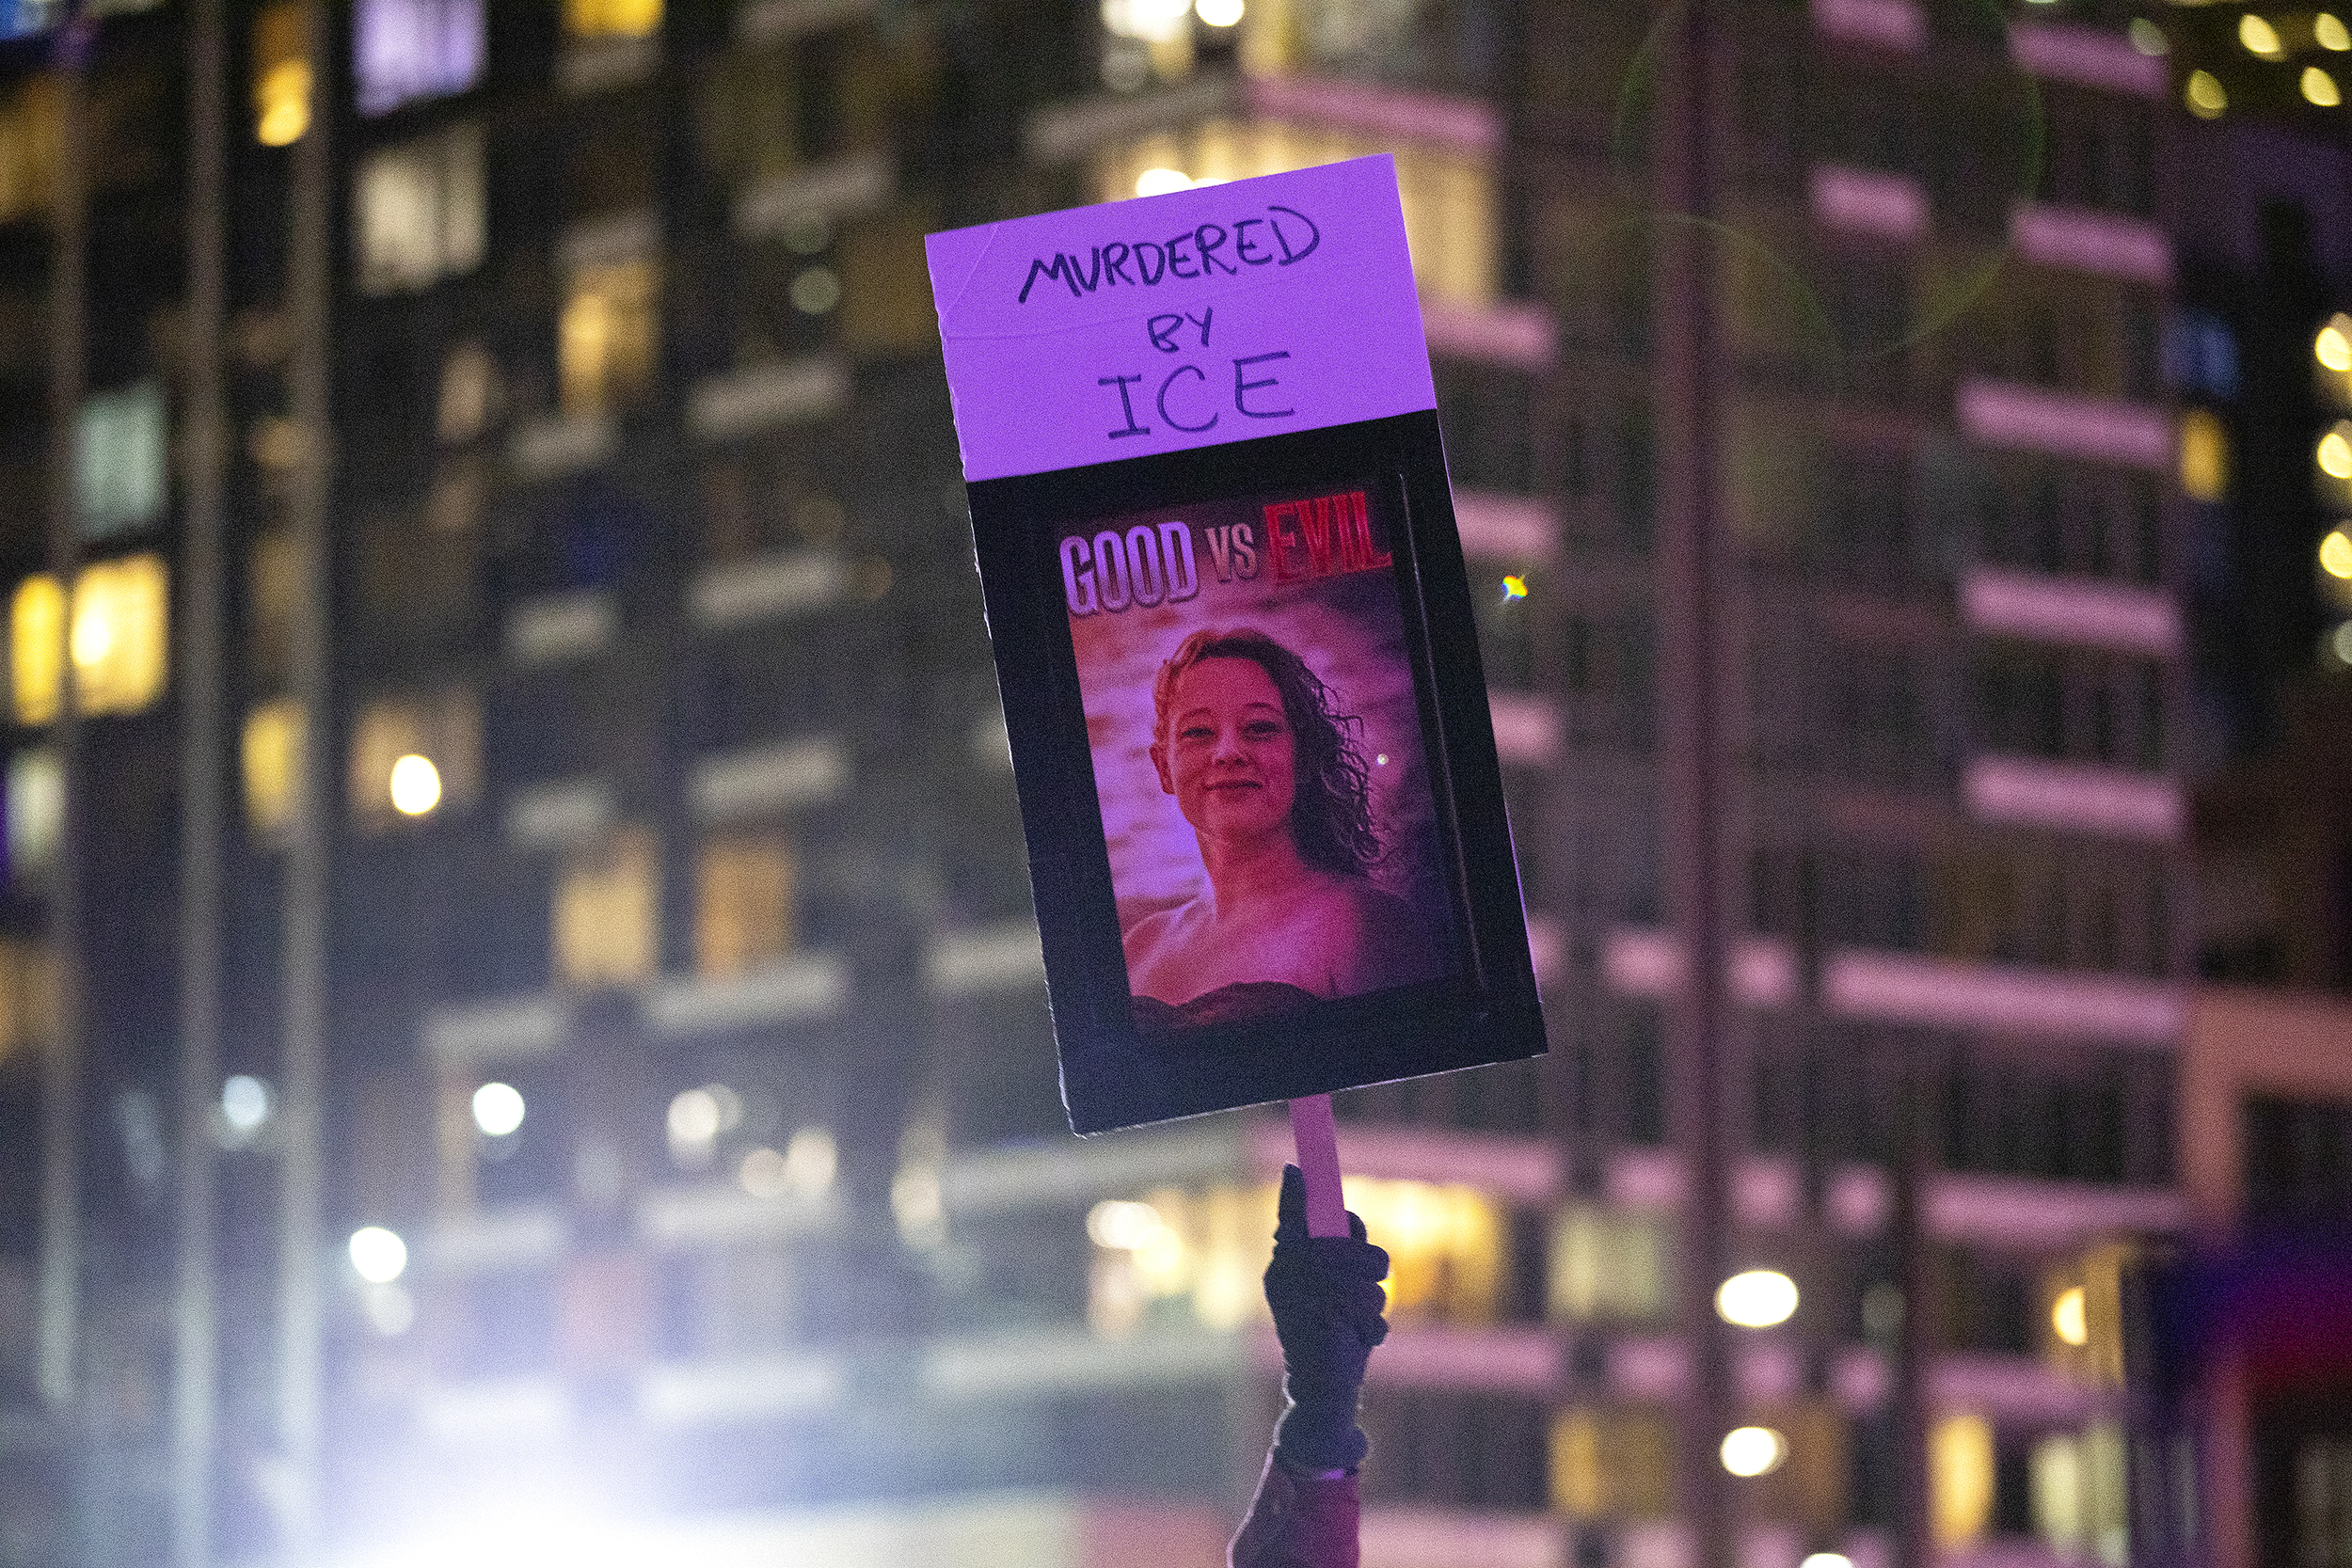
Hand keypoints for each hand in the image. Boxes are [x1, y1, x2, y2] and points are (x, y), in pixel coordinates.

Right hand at [1264, 1164, 1388, 1473]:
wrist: (1323, 1392)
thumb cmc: (1331, 1332)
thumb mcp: (1328, 1282)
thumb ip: (1325, 1239)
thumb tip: (1301, 1178)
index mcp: (1282, 1265)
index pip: (1293, 1218)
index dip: (1299, 1195)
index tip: (1300, 1167)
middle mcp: (1284, 1278)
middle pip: (1341, 1238)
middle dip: (1366, 1259)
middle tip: (1371, 1279)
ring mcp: (1302, 1299)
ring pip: (1361, 1270)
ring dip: (1372, 1297)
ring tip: (1360, 1320)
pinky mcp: (1323, 1322)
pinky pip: (1367, 1301)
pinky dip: (1373, 1324)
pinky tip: (1359, 1340)